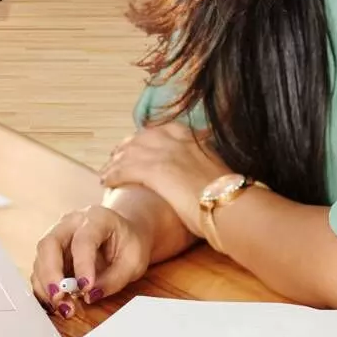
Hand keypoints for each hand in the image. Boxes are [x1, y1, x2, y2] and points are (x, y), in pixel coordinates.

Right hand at [32, 206, 151, 319]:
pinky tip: (54, 303)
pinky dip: (43, 288)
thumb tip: (89, 295)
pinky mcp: (51, 252)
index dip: (82, 265)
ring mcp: (58, 235)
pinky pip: (40, 270)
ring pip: (41, 258)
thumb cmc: (129, 243)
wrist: (123, 232)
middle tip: (60, 298)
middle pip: (50, 244)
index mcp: (96, 218)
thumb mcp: (134, 262)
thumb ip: (113, 279)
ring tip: (64, 306)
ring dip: (47, 286)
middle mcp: (71, 223)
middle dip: (51, 274)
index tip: (85, 288)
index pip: (83, 240)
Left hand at [99, 122, 231, 236]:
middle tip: (113, 159)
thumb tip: (202, 174)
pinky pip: (124, 169)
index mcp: (191, 137)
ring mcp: (164, 152)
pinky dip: (113, 175)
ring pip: (128, 153)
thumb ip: (203, 164)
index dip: (143, 141)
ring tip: (105, 174)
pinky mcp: (155, 170)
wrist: (231, 203)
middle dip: (124, 149)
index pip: (159, 132)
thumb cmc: (228, 195)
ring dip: (114, 164)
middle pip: (139, 139)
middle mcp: (175, 139)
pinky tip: (106, 182)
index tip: (135, 148)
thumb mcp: (216, 170)